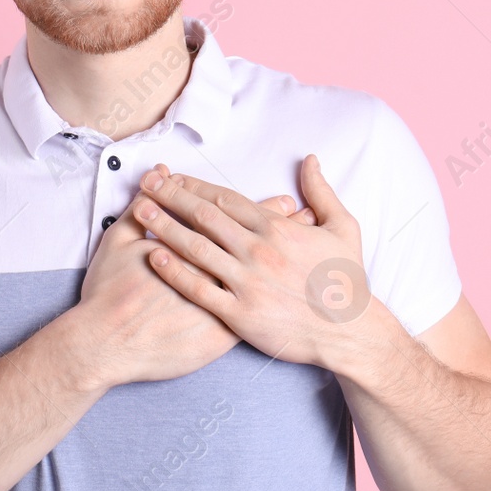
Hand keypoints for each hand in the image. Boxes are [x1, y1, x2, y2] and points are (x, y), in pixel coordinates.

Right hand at [72, 187, 310, 387]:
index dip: (265, 211)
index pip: (238, 221)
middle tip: (313, 226)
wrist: (106, 344)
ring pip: (264, 280)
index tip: (288, 202)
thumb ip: (139, 209)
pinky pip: (255, 315)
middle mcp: (214, 273)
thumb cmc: (108, 293)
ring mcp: (220, 304)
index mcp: (195, 245)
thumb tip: (156, 177)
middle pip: (260, 247)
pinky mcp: (219, 334)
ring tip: (312, 256)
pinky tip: (291, 296)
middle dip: (288, 236)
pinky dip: (276, 302)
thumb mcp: (116, 243)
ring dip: (288, 266)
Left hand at [133, 154, 367, 368]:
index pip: (224, 198)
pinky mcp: (240, 313)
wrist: (350, 331)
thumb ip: (322, 191)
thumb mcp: (343, 228)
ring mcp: (247, 281)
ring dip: (164, 226)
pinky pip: (199, 288)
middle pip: (204, 216)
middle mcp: (258, 250)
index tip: (169, 176)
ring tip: (140, 211)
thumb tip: (311, 160)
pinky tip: (154, 256)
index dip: (192, 185)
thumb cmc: (347, 281)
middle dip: (170, 196)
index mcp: (277, 228)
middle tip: (144, 183)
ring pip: (196, 248)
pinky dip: (174, 271)